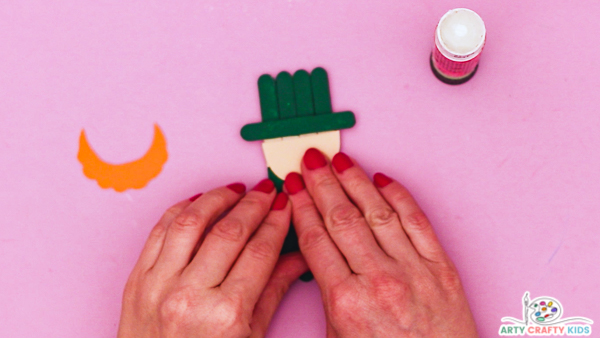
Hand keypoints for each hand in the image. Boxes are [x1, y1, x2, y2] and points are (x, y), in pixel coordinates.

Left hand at [118, 180, 307, 336]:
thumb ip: (272, 292)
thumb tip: (295, 258)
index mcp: (226, 314)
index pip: (259, 251)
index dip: (276, 223)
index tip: (284, 206)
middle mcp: (190, 295)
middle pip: (229, 232)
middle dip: (253, 205)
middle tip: (267, 191)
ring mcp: (159, 284)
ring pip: (191, 222)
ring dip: (216, 198)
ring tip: (235, 190)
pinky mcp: (137, 279)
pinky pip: (160, 231)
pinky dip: (181, 210)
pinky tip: (199, 202)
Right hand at [284, 149, 477, 336]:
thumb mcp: (339, 337)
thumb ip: (326, 294)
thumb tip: (314, 253)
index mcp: (346, 302)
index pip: (316, 238)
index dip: (301, 206)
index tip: (293, 186)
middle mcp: (379, 280)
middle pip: (342, 218)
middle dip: (323, 183)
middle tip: (311, 159)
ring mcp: (413, 271)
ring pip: (377, 212)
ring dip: (355, 181)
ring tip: (340, 161)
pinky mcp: (441, 268)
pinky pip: (417, 221)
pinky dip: (400, 196)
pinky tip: (383, 180)